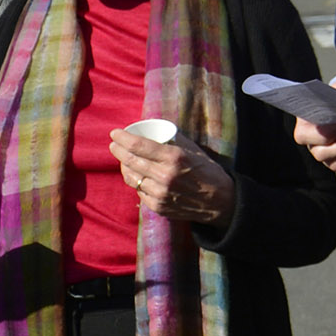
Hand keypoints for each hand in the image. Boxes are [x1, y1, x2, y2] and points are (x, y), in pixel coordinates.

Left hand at [111, 127, 235, 226]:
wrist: (220, 201)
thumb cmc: (208, 171)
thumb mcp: (195, 150)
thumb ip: (174, 140)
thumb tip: (156, 128)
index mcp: (174, 158)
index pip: (139, 145)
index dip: (122, 138)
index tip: (115, 133)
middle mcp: (165, 176)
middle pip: (131, 161)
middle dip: (118, 150)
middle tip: (114, 145)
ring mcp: (160, 193)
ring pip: (132, 178)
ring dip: (124, 167)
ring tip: (124, 160)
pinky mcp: (158, 206)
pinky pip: (139, 192)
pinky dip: (137, 182)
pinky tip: (138, 176)